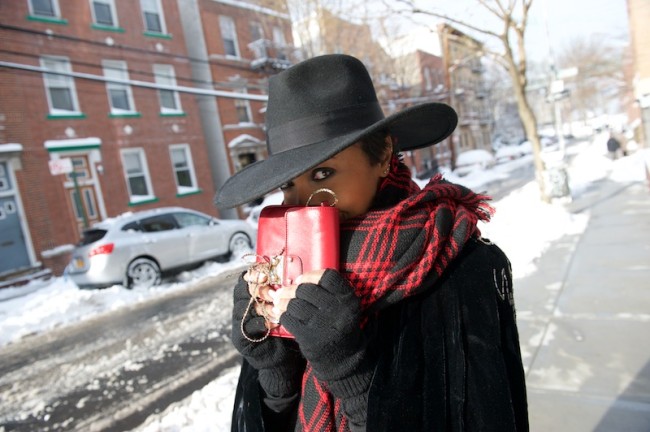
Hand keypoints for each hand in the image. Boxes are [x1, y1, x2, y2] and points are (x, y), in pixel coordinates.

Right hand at [231, 273, 304, 396]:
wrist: (283, 358)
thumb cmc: (287, 328)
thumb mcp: (287, 306)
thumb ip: (285, 293)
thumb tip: (295, 276)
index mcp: (251, 295)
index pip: (246, 278)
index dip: (254, 274)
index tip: (266, 273)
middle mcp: (242, 307)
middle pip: (241, 290)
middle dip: (258, 289)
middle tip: (272, 294)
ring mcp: (239, 323)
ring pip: (243, 308)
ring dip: (262, 307)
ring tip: (276, 311)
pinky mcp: (240, 338)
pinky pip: (246, 327)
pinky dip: (260, 324)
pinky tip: (273, 324)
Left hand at [280, 269, 367, 381]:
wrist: (342, 358)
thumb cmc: (338, 325)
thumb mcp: (343, 307)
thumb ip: (327, 292)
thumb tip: (296, 280)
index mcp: (349, 299)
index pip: (329, 277)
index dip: (311, 275)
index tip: (301, 279)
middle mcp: (338, 310)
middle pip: (307, 289)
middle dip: (292, 289)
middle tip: (284, 291)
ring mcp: (323, 325)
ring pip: (295, 304)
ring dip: (283, 301)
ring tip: (279, 301)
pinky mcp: (310, 338)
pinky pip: (289, 319)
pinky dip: (281, 314)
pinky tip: (280, 313)